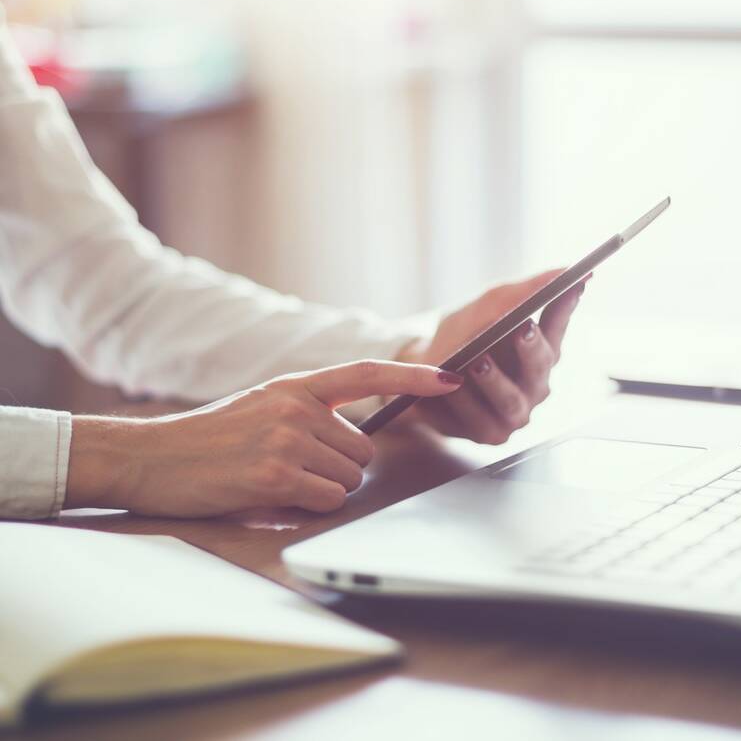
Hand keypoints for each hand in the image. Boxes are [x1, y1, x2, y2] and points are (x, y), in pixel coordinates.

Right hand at [65, 361, 463, 516]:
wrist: (152, 457)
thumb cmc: (212, 437)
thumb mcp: (265, 405)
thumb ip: (312, 412)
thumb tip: (359, 442)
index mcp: (297, 385)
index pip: (368, 372)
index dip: (412, 375)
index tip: (450, 377)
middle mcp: (297, 406)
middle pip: (364, 450)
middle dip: (342, 468)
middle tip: (298, 469)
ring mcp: (287, 438)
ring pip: (349, 478)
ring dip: (324, 489)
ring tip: (279, 479)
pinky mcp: (275, 475)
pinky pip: (327, 499)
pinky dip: (310, 506)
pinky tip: (273, 496)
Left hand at [398, 270, 587, 444]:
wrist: (418, 371)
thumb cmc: (459, 337)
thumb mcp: (484, 307)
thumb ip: (520, 291)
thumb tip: (562, 270)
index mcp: (539, 349)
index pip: (557, 325)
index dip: (566, 307)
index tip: (571, 286)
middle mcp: (534, 383)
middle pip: (540, 367)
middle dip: (531, 348)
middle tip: (521, 328)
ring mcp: (514, 412)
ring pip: (511, 400)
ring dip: (495, 380)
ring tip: (478, 361)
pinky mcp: (489, 433)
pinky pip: (479, 420)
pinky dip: (464, 402)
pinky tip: (451, 386)